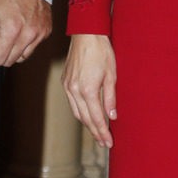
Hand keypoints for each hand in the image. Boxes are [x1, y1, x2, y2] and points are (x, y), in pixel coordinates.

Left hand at [0, 0, 50, 66]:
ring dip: (12, 49)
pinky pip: (33, 48)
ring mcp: (40, 34)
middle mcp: (28, 34)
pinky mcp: (46, 31)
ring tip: (9, 30)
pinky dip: (24, 43)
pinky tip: (20, 27)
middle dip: (0, 50)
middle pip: (9, 61)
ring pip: (22, 58)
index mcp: (12, 29)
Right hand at [62, 33, 116, 148]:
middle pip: (85, 118)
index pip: (96, 118)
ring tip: (97, 133)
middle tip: (104, 143)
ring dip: (87, 124)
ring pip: (77, 113)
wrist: (86, 34)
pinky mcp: (65, 82)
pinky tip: (87, 116)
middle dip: (95, 132)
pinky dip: (80, 112)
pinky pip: (72, 103)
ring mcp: (68, 86)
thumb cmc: (102, 52)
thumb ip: (111, 98)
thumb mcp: (111, 75)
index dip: (103, 132)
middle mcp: (75, 91)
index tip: (109, 142)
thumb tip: (112, 116)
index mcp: (88, 90)